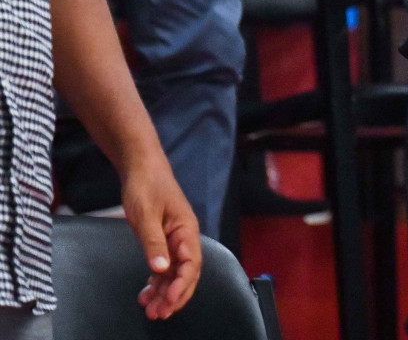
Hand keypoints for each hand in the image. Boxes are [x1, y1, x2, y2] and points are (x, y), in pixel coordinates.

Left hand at [121, 156, 201, 318]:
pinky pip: (165, 267)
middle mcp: (184, 237)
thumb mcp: (146, 214)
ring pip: (175, 273)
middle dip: (175, 295)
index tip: (169, 299)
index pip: (191, 263)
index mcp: (186, 229)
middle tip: (158, 313)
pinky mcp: (163, 240)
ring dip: (165, 292)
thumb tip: (161, 269)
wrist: (141, 168)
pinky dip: (158, 282)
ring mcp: (174, 240)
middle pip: (187, 273)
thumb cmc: (146, 186)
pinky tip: (147, 293)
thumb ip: (154, 242)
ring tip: (150, 309)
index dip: (182, 284)